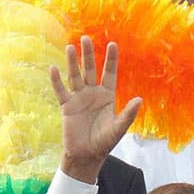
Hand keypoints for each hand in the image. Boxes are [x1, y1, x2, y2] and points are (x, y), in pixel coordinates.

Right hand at [50, 36, 141, 183]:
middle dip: (88, 55)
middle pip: (90, 70)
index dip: (111, 60)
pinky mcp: (67, 106)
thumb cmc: (105, 142)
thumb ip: (129, 114)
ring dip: (72, 62)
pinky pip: (61, 91)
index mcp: (107, 97)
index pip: (110, 74)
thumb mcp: (119, 128)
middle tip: (86, 38)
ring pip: (75, 76)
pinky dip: (56, 81)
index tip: (112, 44)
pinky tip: (53, 68)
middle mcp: (93, 94)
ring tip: (71, 47)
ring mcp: (79, 98)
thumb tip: (140, 99)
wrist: (87, 155)